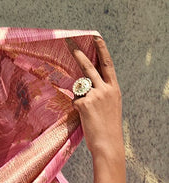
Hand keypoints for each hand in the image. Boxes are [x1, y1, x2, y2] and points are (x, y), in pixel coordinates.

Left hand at [66, 37, 123, 160]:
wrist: (108, 144)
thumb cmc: (107, 129)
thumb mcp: (110, 107)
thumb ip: (102, 94)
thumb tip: (86, 87)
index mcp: (114, 89)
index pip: (107, 64)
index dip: (101, 50)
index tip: (96, 37)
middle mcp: (105, 89)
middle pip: (89, 68)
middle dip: (78, 54)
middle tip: (69, 43)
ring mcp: (95, 96)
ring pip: (79, 87)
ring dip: (79, 97)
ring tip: (88, 112)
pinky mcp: (84, 104)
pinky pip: (74, 101)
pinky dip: (76, 109)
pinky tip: (84, 118)